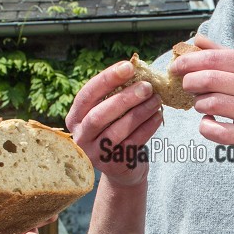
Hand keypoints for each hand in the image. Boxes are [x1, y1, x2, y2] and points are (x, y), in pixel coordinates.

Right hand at [66, 59, 163, 187]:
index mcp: (75, 118)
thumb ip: (114, 95)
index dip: (106, 79)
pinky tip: (158, 116)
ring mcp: (95, 154)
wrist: (123, 167)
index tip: (128, 66)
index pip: (86, 95)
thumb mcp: (109, 113)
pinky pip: (133, 142)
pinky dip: (148, 127)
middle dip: (124, 98)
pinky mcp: (114, 165)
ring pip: (117, 130)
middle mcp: (80, 137)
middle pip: (98, 115)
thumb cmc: (116, 130)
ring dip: (140, 112)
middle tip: (147, 86)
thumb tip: (136, 68)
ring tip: (156, 100)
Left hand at [170, 34, 233, 171]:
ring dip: (199, 104)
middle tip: (186, 85)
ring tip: (201, 103)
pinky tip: (208, 123)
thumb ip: (228, 54)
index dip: (190, 61)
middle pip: (210, 80)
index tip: (176, 66)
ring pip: (212, 104)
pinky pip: (220, 133)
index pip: (217, 59)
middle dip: (190, 82)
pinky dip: (206, 127)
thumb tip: (197, 40)